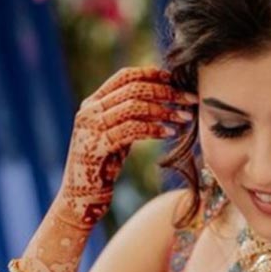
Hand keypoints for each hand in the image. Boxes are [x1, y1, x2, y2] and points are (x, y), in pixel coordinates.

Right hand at [59, 66, 196, 227]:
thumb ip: (129, 118)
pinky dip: (154, 129)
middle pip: (133, 89)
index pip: (125, 76)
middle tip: (190, 99)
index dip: (152, 74)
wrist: (80, 197)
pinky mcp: (97, 146)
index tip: (177, 79)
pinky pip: (131, 130)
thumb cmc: (102, 167)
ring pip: (133, 107)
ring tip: (185, 117)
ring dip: (164, 110)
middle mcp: (90, 111)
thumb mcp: (116, 136)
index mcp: (93, 103)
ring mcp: (91, 128)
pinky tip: (171, 133)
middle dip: (166, 91)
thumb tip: (161, 103)